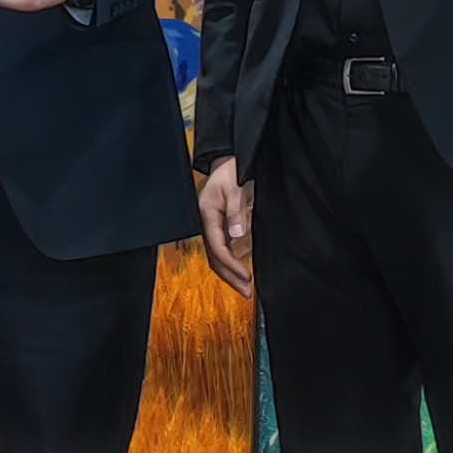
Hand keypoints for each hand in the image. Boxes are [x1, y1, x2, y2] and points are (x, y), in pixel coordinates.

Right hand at [198, 158, 252, 295]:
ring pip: (216, 256)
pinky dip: (230, 262)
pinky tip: (239, 270)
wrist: (225, 161)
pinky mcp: (216, 226)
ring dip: (229, 273)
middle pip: (214, 258)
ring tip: (245, 287)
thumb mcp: (234, 188)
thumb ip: (235, 212)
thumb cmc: (229, 172)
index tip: (246, 277)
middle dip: (230, 277)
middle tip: (246, 292)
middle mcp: (206, 224)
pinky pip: (221, 249)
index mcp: (207, 216)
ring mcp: (210, 226)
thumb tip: (237, 236)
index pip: (218, 248)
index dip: (231, 265)